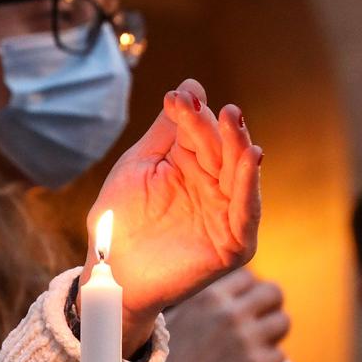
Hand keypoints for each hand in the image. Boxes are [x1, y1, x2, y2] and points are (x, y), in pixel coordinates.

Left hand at [86, 80, 262, 349]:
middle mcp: (214, 185)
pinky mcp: (233, 243)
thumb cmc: (120, 223)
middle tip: (206, 106)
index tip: (176, 97)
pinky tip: (252, 158)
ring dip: (239, 146)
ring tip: (231, 119)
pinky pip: (247, 212)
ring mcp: (226, 213)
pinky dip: (250, 187)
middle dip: (216, 126)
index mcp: (191, 165)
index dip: (190, 114)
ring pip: (240, 175)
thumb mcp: (138, 167)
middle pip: (221, 149)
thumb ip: (165, 131)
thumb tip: (192, 85)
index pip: (199, 132)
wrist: (110, 275)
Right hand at [164, 269, 288, 361]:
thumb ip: (201, 301)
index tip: (245, 305)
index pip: (248, 276)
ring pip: (283, 322)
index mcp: (209, 295)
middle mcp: (230, 312)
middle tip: (263, 322)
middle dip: (271, 306)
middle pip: (273, 292)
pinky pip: (279, 355)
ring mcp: (246, 338)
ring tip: (262, 345)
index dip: (249, 291)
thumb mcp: (173, 317)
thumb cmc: (163, 360)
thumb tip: (223, 293)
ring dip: (275, 334)